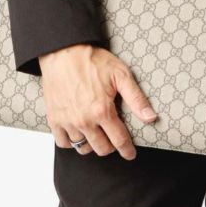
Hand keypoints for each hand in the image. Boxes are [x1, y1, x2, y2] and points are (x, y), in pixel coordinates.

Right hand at [38, 43, 157, 158]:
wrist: (63, 52)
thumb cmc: (92, 61)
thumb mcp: (121, 75)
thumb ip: (136, 98)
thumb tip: (151, 118)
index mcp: (102, 111)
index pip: (119, 141)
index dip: (127, 150)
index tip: (130, 154)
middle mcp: (84, 120)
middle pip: (101, 148)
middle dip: (111, 146)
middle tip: (113, 138)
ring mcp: (67, 121)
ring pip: (82, 148)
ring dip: (92, 144)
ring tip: (97, 135)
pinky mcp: (54, 119)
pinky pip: (63, 142)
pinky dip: (71, 142)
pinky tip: (79, 133)